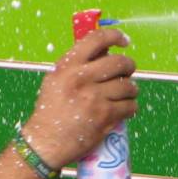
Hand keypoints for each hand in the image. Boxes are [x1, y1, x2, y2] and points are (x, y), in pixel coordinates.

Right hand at [20, 27, 137, 169]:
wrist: (45, 142)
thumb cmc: (50, 112)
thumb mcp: (56, 80)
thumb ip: (76, 66)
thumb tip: (103, 53)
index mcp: (68, 65)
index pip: (96, 39)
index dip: (115, 36)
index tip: (124, 41)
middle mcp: (82, 78)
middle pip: (119, 63)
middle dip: (129, 66)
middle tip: (129, 71)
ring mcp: (94, 97)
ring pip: (128, 86)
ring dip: (132, 89)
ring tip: (128, 93)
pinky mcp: (105, 116)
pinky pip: (130, 106)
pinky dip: (132, 107)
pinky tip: (127, 109)